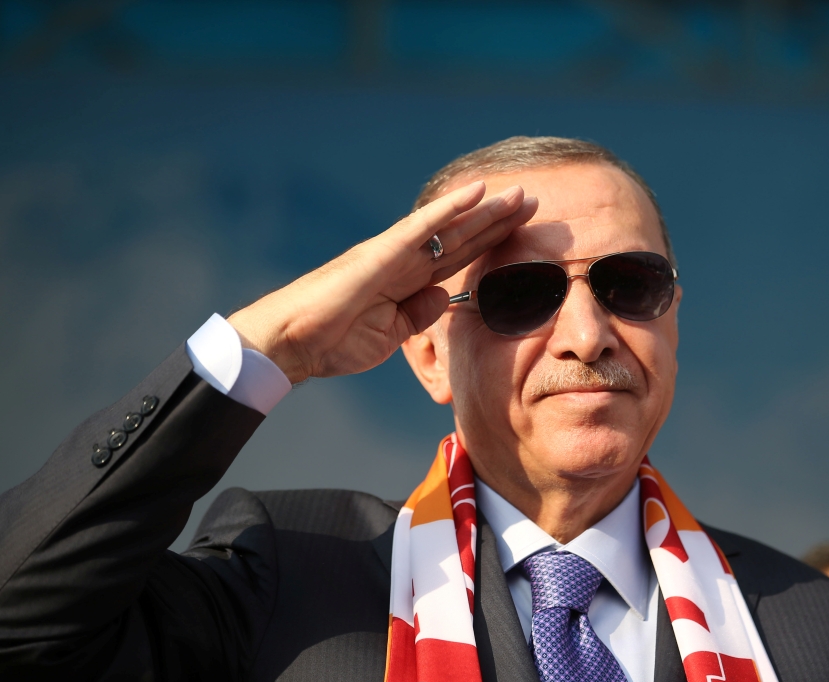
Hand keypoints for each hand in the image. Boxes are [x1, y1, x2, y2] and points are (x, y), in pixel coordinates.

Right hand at [228, 182, 536, 383]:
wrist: (295, 342)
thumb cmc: (334, 340)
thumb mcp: (391, 333)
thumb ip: (419, 314)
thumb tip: (446, 297)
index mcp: (408, 281)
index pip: (460, 258)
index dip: (492, 245)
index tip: (524, 236)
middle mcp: (405, 261)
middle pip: (463, 237)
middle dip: (499, 222)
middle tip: (533, 201)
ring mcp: (395, 253)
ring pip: (451, 226)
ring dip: (487, 210)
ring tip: (521, 193)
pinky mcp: (381, 252)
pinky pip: (422, 227)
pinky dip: (450, 209)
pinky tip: (477, 193)